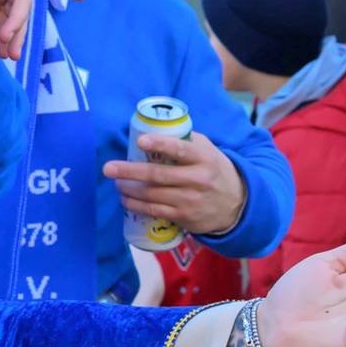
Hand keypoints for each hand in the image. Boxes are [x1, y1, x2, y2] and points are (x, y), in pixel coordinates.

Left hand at [104, 130, 247, 236]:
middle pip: (159, 175)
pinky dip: (136, 205)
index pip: (181, 149)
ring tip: (116, 182)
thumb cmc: (214, 170)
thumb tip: (154, 129)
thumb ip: (185, 141)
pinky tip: (125, 199)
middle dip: (130, 171)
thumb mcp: (208, 151)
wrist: (237, 204)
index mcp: (204, 158)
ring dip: (129, 189)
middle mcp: (198, 180)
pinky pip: (155, 210)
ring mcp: (191, 200)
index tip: (141, 141)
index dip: (160, 144)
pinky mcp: (185, 217)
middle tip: (109, 168)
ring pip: (153, 195)